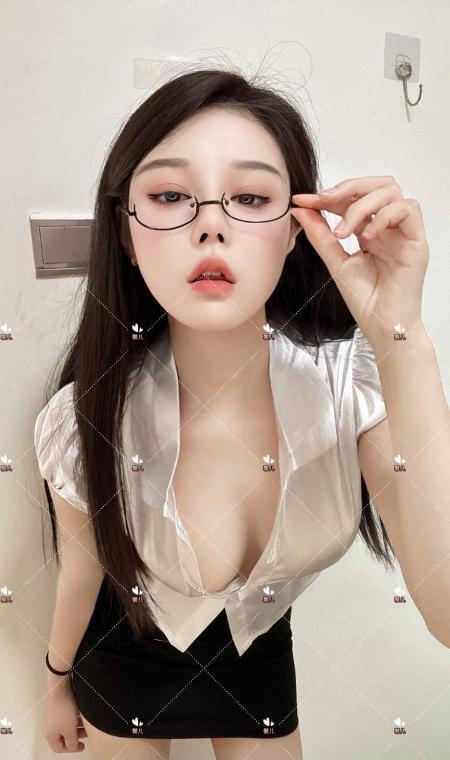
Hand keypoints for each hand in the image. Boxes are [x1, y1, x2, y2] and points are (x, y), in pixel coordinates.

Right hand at [42, 680, 86, 752]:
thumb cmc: (64, 710)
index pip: (59, 748)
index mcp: (49, 735)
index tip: (81, 745)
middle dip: (76, 736)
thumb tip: (73, 747)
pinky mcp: (57, 706)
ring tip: (86, 723)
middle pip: (63, 736)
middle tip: (86, 734)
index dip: (71, 749)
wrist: (61, 688)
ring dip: (76, 726)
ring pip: (66, 726)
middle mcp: (49, 726)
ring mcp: (52, 715)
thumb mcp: (70, 731)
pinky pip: (66, 716)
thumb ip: (72, 743)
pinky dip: (74, 718)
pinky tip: (82, 714)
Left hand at [290, 176, 428, 341]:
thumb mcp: (335, 262)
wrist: (381, 326)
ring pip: (391, 191)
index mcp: (370, 231)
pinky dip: (383, 217)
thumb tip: (301, 209)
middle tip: (324, 200)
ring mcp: (403, 232)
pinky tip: (366, 237)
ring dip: (361, 205)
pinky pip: (407, 209)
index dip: (327, 196)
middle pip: (377, 185)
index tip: (303, 200)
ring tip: (344, 231)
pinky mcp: (417, 241)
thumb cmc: (365, 300)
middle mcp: (388, 228)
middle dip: (348, 187)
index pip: (352, 200)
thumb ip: (320, 235)